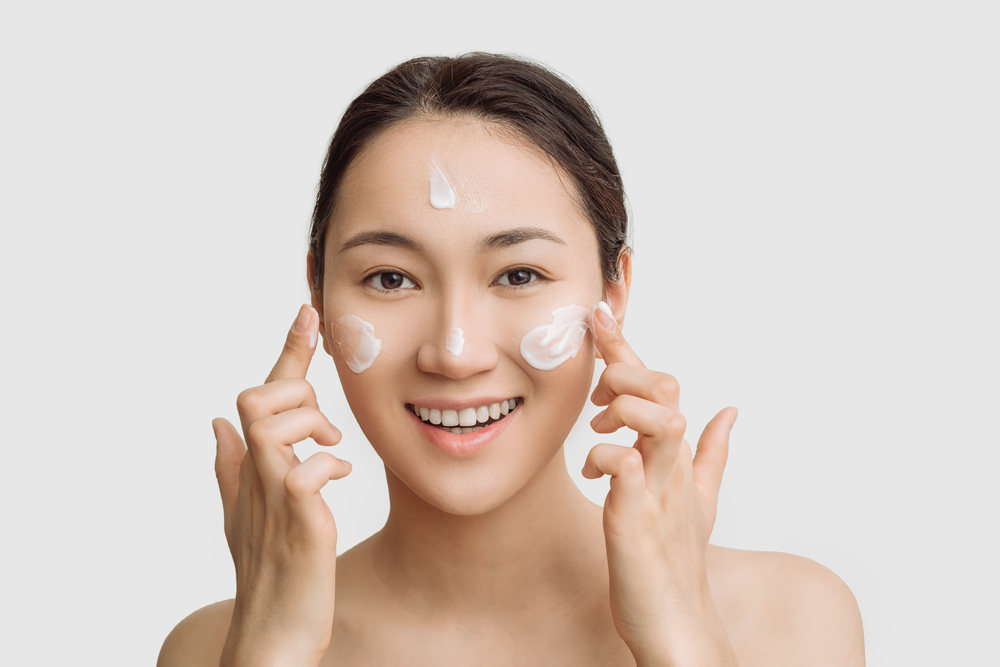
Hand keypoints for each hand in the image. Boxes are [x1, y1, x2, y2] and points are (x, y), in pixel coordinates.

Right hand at [213, 304, 351, 666]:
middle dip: (297, 393)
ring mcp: (271, 498)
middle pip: (256, 397)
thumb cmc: (267, 569)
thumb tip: (215, 423)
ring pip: (273, 425)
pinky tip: (342, 481)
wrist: (274, 630)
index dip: (287, 352)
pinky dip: (328, 467)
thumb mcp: (245, 514)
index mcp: (250, 465)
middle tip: (325, 429)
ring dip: (311, 426)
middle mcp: (255, 475)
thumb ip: (230, 466)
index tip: (309, 312)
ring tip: (331, 450)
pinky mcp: (297, 523)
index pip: (262, 396)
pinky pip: (306, 473)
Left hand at [582, 304, 737, 665]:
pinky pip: (628, 467)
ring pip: (660, 422)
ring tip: (598, 424)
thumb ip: (711, 454)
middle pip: (664, 392)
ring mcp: (660, 491)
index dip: (628, 348)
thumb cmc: (675, 562)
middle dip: (625, 364)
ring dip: (625, 407)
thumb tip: (731, 411)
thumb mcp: (694, 500)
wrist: (678, 625)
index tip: (600, 313)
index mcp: (677, 457)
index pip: (658, 388)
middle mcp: (673, 467)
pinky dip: (608, 454)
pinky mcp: (640, 519)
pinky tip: (594, 466)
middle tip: (596, 376)